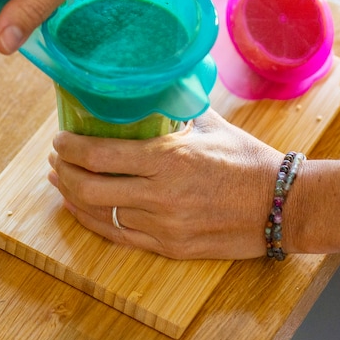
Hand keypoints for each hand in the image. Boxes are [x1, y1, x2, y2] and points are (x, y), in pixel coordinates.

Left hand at [47, 110, 283, 259]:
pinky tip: (86, 210)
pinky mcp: (171, 247)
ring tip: (64, 183)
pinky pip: (120, 237)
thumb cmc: (250, 161)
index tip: (60, 140)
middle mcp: (162, 195)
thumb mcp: (214, 127)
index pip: (101, 155)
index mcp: (172, 159)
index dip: (71, 148)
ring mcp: (165, 226)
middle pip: (90, 188)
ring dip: (74, 197)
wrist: (282, 205)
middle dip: (64, 173)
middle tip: (57, 160)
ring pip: (101, 215)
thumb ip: (180, 110)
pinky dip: (95, 222)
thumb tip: (157, 91)